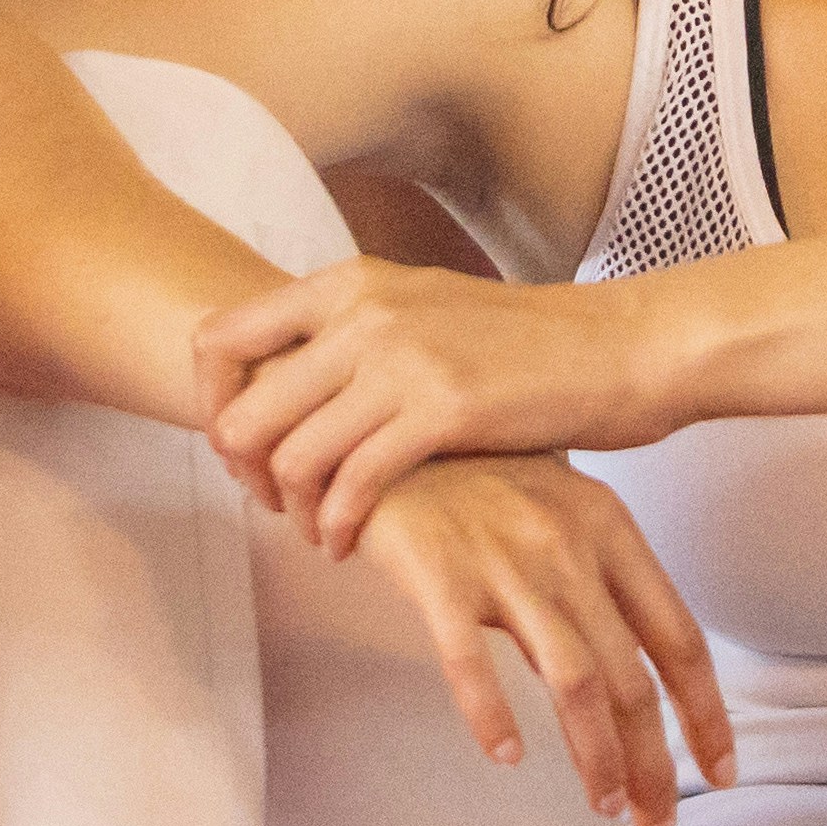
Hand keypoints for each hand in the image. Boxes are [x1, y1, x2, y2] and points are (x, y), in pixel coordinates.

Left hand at [195, 253, 679, 542]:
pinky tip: (350, 543)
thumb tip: (280, 380)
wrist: (616, 348)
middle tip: (274, 506)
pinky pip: (353, 484)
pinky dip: (339, 526)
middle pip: (244, 413)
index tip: (239, 448)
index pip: (219, 339)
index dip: (210, 406)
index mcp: (348, 282)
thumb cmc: (520, 343)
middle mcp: (363, 312)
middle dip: (246, 475)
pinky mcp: (442, 410)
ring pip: (291, 457)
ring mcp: (401, 359)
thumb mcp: (420, 308)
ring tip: (318, 531)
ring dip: (293, 511)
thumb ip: (350, 331)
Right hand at [345, 455, 733, 825]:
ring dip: (596, 756)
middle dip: (655, 763)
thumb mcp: (556, 509)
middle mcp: (569, 547)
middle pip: (632, 678)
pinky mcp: (437, 572)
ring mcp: (505, 559)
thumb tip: (618, 676)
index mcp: (610, 529)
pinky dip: (491, 713)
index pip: (679, 639)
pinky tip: (505, 755)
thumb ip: (591, 584)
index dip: (707, 714)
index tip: (723, 773)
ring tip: (605, 807)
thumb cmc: (473, 470)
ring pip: (573, 680)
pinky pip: (469, 659)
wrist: (384, 419)